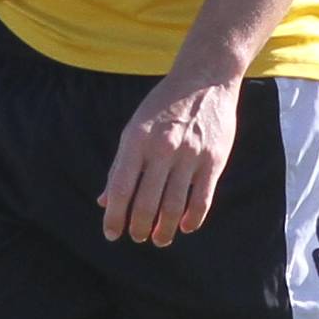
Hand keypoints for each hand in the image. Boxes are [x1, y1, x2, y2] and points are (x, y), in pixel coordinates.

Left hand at [97, 72, 239, 247]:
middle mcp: (162, 147)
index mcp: (137, 139)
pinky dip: (192, 219)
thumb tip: (104, 201)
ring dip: (164, 231)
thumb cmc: (163, 106)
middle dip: (139, 228)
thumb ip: (119, 165)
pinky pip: (201, 200)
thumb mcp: (135, 128)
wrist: (204, 78)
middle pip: (146, 203)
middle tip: (137, 237)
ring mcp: (190, 154)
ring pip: (173, 207)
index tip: (111, 233)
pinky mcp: (214, 160)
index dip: (114, 216)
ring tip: (159, 239)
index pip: (121, 187)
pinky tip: (185, 226)